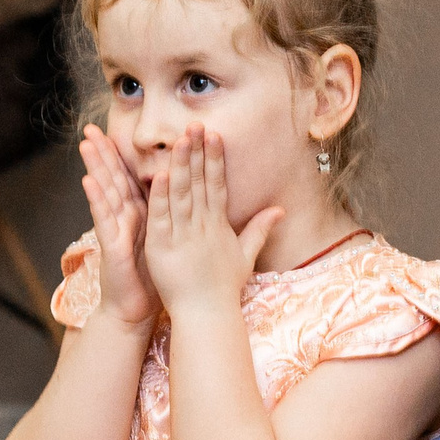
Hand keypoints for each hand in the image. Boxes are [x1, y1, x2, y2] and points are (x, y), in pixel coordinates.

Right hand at [77, 124, 160, 328]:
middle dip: (103, 153)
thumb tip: (185, 199)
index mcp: (141, 214)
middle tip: (90, 126)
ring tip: (86, 143)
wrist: (137, 310)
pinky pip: (104, 220)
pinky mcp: (111, 246)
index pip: (131, 177)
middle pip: (113, 179)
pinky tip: (88, 181)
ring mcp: (115, 230)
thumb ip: (171, 218)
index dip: (124, 153)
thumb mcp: (165, 241)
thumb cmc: (153, 278)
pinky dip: (96, 200)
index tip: (119, 127)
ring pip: (105, 193)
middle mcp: (125, 218)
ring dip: (95, 168)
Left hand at [141, 126, 283, 317]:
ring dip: (179, 166)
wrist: (207, 315)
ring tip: (179, 139)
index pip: (217, 185)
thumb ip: (259, 230)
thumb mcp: (245, 256)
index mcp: (218, 225)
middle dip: (197, 152)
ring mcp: (182, 236)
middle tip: (196, 124)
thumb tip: (280, 210)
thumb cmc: (223, 289)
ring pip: (181, 195)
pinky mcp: (162, 248)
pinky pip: (161, 218)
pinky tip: (160, 175)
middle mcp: (202, 226)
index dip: (215, 159)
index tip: (214, 135)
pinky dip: (160, 197)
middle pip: (199, 183)